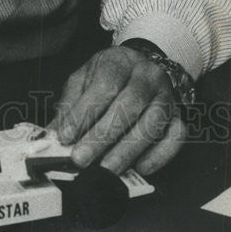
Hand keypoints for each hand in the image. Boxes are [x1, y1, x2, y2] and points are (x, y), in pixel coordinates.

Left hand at [47, 46, 186, 175]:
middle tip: (80, 159)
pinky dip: (160, 155)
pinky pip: (176, 137)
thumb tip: (51, 136)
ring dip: (127, 150)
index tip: (66, 136)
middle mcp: (147, 76)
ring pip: (152, 124)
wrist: (139, 67)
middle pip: (128, 106)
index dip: (84, 112)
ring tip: (104, 170)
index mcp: (120, 61)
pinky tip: (139, 168)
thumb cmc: (108, 77)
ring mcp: (166, 96)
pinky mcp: (179, 116)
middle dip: (102, 136)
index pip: (104, 85)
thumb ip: (69, 105)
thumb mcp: (83, 80)